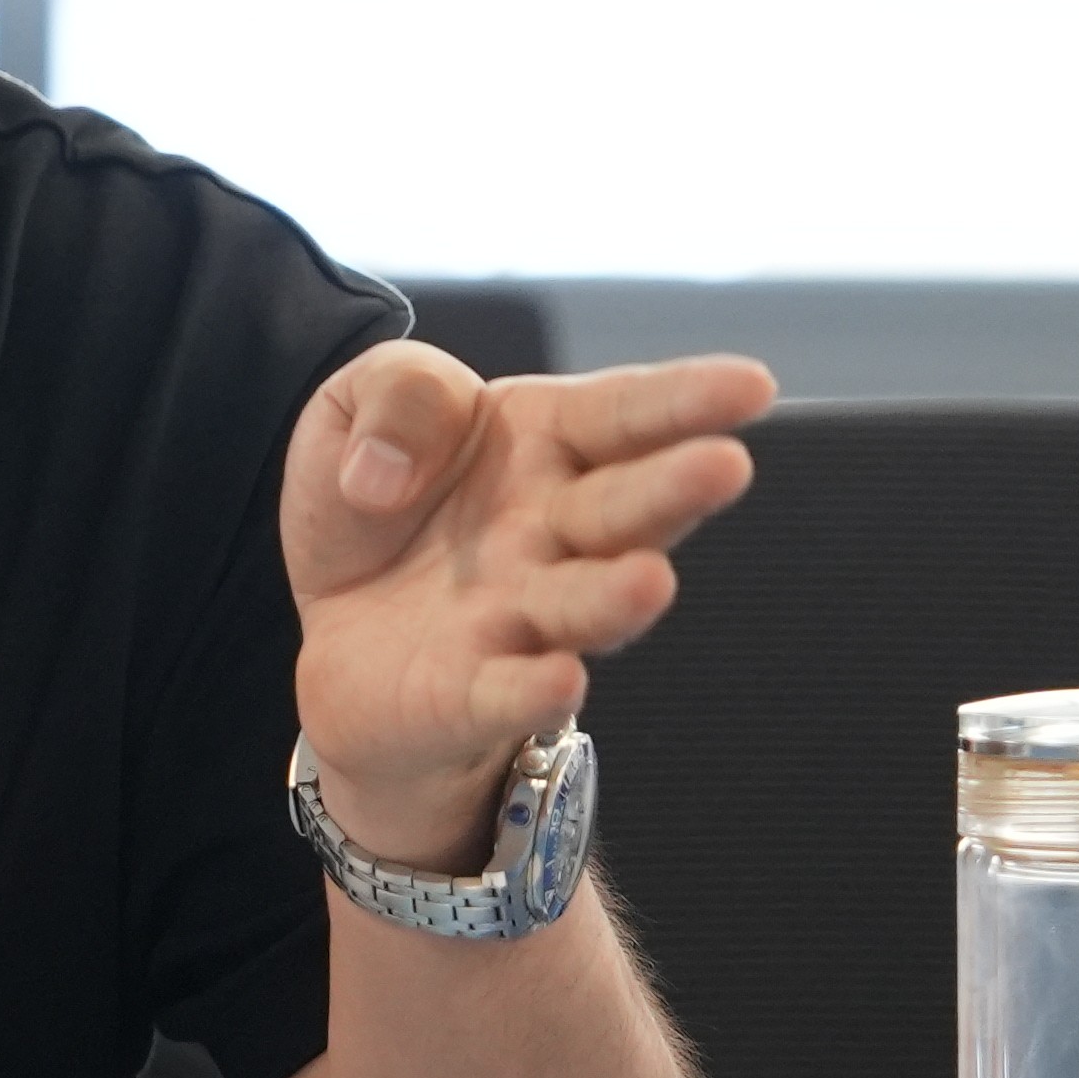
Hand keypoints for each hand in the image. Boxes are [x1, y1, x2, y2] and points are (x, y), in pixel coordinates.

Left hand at [282, 344, 779, 871]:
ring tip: (650, 581)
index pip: (624, 412)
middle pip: (625, 505)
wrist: (326, 623)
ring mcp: (523, 615)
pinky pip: (510, 691)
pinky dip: (535, 689)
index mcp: (543, 439)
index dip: (688, 397)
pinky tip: (561, 680)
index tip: (752, 385)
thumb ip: (395, 399)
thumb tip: (384, 472)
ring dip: (617, 595)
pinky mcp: (475, 693)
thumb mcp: (358, 406)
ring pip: (585, 603)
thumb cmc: (374, 498)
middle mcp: (555, 528)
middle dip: (675, 487)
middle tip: (725, 466)